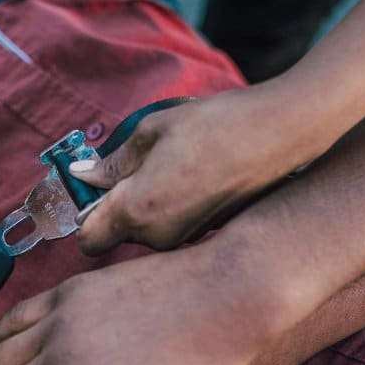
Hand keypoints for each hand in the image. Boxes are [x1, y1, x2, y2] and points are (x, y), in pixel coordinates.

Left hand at [70, 77, 332, 255]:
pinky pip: (173, 228)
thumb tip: (82, 174)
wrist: (282, 134)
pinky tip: (195, 179)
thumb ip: (113, 160)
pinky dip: (174, 210)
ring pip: (146, 232)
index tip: (92, 192)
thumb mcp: (153, 130)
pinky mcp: (207, 235)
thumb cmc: (216, 125)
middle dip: (118, 207)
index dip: (84, 218)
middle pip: (118, 234)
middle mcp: (159, 235)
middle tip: (138, 166)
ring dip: (148, 207)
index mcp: (137, 209)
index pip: (88, 240)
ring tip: (175, 168)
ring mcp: (186, 239)